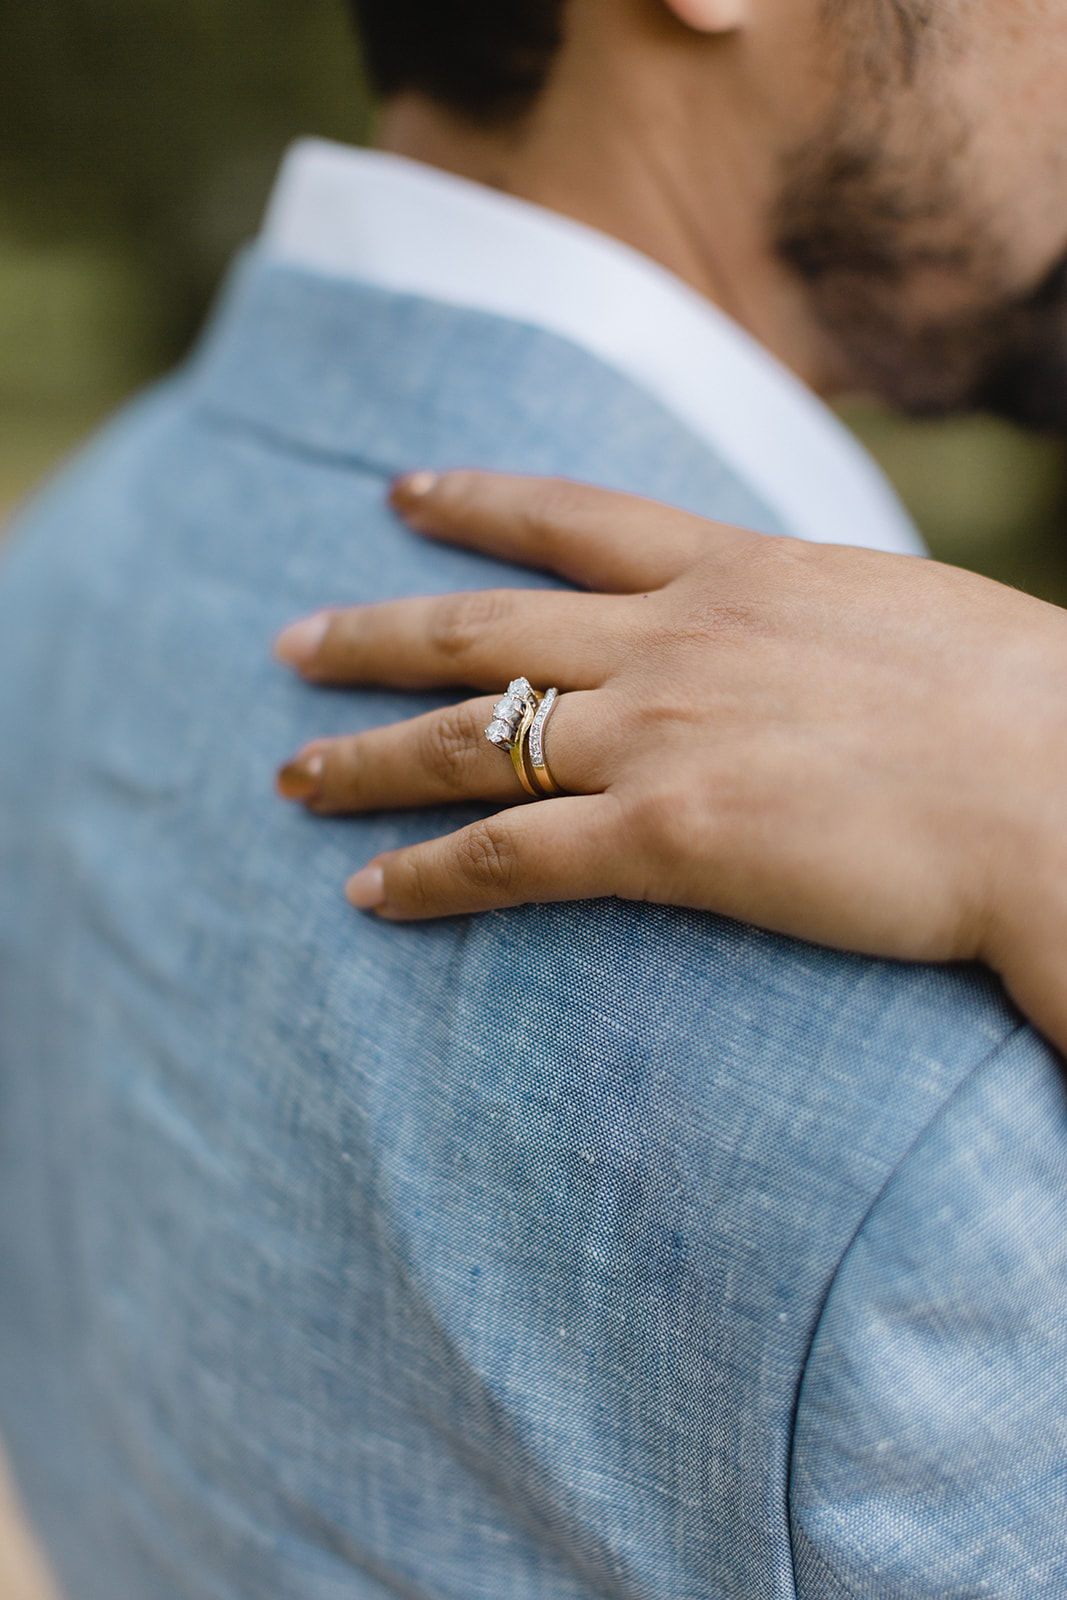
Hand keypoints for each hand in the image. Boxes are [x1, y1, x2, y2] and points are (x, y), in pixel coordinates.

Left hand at [274, 470, 1066, 1051]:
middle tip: (290, 643)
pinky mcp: (670, 834)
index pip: (575, 516)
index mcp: (740, 572)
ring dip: (366, 759)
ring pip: (467, 738)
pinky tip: (369, 895)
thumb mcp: (900, 613)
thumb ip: (811, 617)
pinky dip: (429, 875)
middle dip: (372, 634)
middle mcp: (676, 638)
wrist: (1061, 789)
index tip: (402, 493)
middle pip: (482, 626)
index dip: (475, 502)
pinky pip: (511, 854)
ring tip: (292, 779)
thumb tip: (798, 633)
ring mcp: (663, 732)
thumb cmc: (1021, 709)